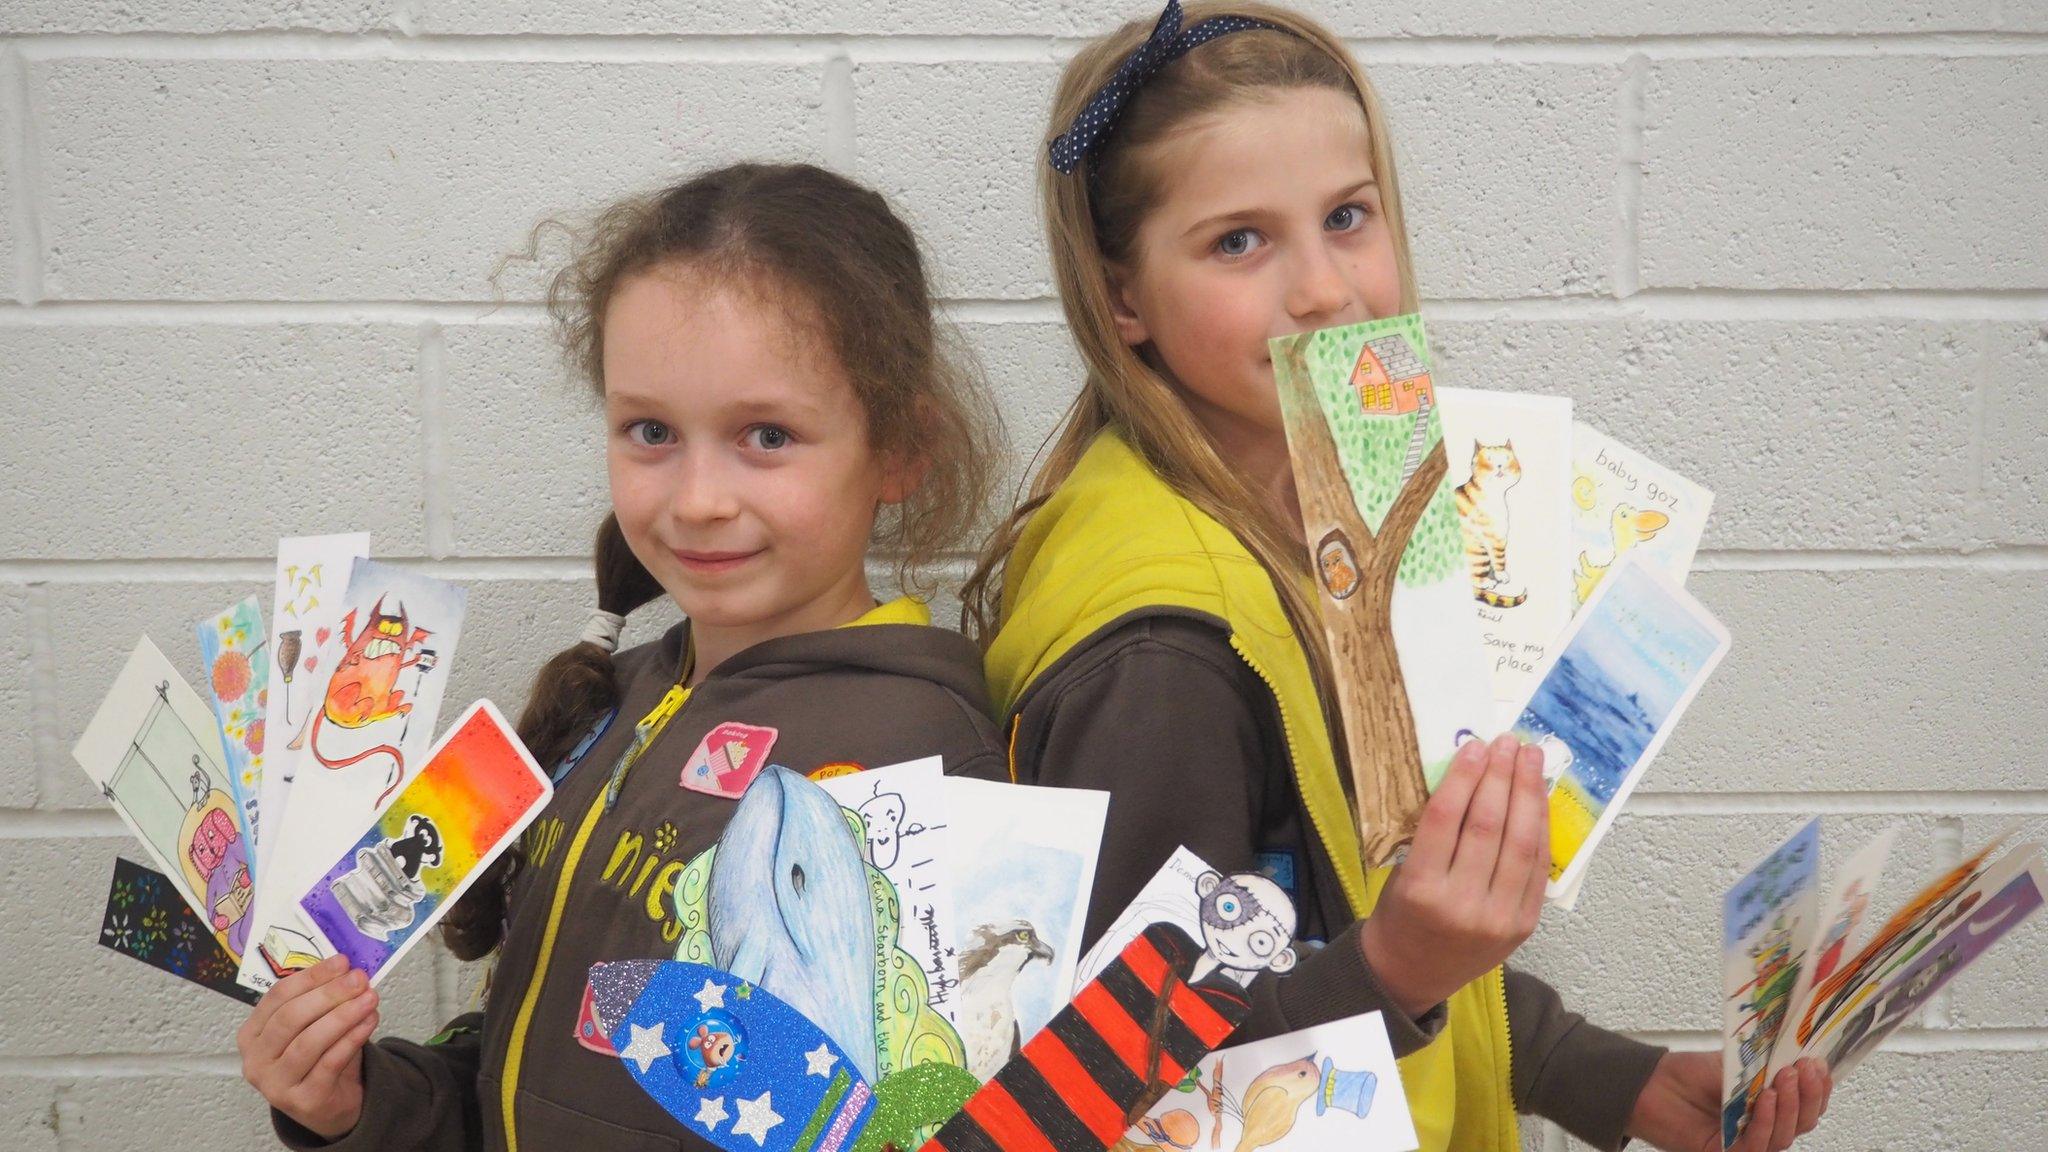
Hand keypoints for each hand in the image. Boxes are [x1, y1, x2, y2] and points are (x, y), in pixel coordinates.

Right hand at [238, 954, 378, 1139]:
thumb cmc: (319, 1059)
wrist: (330, 1105)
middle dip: (329, 994)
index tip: (341, 962)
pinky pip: (329, 1063)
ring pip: (309, 1041)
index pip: (277, 997)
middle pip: (291, 1018)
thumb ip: (322, 999)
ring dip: (343, 1015)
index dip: (311, 976)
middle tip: (358, 979)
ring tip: (369, 999)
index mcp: (252, 1034)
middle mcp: (257, 1060)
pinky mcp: (303, 1100)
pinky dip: (352, 1038)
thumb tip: (348, 970)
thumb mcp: (312, 1026)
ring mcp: (276, 1084)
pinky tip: (369, 1022)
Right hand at [1359, 734, 1547, 1017]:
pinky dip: (1540, 828)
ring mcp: (1497, 918)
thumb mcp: (1402, 871)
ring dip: (1527, 794)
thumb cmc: (1401, 913)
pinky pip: (1536, 868)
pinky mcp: (1522, 926)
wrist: (1411, 973)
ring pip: (1520, 843)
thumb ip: (1435, 834)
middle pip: (1488, 826)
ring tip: (1529, 760)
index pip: (1446, 819)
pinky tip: (1538, 799)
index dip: (1464, 777)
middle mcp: (1460, 904)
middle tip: (1508, 743)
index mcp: (1420, 888)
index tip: (1475, 745)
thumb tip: (1472, 776)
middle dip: (1501, 777)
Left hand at [1628, 1050, 1831, 1151]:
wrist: (1652, 1084)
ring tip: (1784, 1079)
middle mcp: (1763, 1128)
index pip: (1807, 1106)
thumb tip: (1802, 1051)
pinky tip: (1765, 1100)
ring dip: (1789, 1107)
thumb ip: (1768, 1064)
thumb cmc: (1690, 1074)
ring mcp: (1746, 1144)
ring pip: (1784, 1137)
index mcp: (1771, 1107)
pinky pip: (1756, 1146)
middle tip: (1802, 1070)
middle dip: (1809, 1096)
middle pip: (1802, 1124)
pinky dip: (1765, 1122)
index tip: (1818, 1064)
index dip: (1819, 1089)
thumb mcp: (1737, 1063)